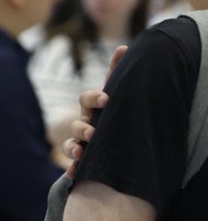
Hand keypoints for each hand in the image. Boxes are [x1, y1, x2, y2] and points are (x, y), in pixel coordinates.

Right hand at [63, 46, 125, 178]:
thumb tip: (123, 46)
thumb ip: (119, 72)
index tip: (107, 99)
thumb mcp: (122, 92)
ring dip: (73, 148)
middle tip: (94, 133)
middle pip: (79, 123)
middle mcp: (87, 122)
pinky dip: (73, 169)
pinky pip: (74, 165)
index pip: (88, 98)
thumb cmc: (119, 107)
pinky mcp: (85, 158)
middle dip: (83, 127)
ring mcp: (83, 141)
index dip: (95, 97)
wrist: (122, 134)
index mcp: (96, 106)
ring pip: (71, 143)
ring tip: (81, 153)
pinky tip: (74, 174)